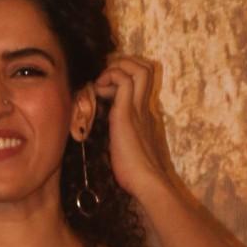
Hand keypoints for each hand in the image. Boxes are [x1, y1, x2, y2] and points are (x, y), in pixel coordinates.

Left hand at [93, 53, 178, 205]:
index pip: (141, 82)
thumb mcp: (127, 150)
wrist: (148, 183)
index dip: (124, 75)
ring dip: (117, 67)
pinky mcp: (127, 113)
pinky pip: (123, 80)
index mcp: (145, 115)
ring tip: (102, 83)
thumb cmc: (136, 175)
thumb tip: (111, 140)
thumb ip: (122, 139)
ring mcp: (138, 108)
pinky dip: (110, 77)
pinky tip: (99, 91)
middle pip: (146, 68)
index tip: (106, 87)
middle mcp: (145, 107)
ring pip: (138, 68)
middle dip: (124, 63)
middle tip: (105, 78)